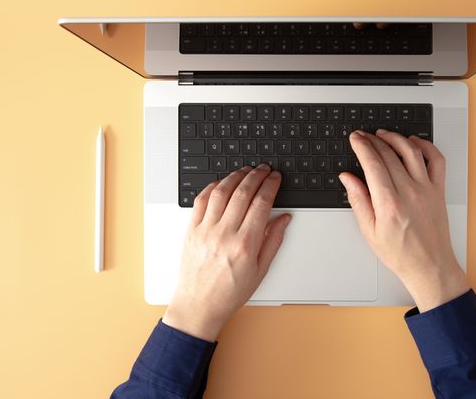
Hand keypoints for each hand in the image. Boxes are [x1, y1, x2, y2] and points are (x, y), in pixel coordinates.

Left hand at [163, 164, 291, 341]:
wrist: (199, 306)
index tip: (276, 178)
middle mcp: (224, 234)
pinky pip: (201, 200)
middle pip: (242, 192)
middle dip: (256, 175)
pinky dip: (212, 187)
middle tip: (264, 169)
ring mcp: (205, 230)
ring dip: (235, 176)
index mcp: (245, 244)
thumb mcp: (260, 270)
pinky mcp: (191, 230)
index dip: (271, 185)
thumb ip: (273, 241)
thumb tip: (284, 218)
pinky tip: (222, 183)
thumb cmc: (229, 293)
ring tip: (245, 171)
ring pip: (221, 191)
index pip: (262, 203)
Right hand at [340, 130, 468, 311]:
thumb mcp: (368, 230)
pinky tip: (413, 142)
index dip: (362, 146)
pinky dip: (425, 146)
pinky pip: (436, 160)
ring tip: (383, 134)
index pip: (372, 163)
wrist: (429, 266)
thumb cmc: (400, 253)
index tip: (355, 138)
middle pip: (389, 154)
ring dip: (395, 138)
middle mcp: (410, 192)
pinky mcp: (439, 190)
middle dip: (373, 140)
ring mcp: (427, 189)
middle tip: (363, 135)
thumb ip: (358, 199)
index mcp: (389, 203)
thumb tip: (348, 177)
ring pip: (411, 151)